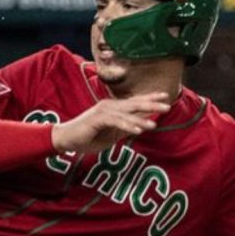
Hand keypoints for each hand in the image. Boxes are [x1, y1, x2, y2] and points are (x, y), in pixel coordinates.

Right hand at [51, 92, 169, 153]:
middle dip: (151, 104)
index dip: (150, 98)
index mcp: (115, 108)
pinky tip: (138, 131)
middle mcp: (110, 106)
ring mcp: (103, 111)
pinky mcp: (97, 119)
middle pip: (134, 104)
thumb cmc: (89, 136)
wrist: (66, 139)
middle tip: (168, 105)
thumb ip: (125, 128)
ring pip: (126, 114)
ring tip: (154, 124)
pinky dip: (127, 126)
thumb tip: (141, 126)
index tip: (166, 96)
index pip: (136, 102)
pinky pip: (115, 122)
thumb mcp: (112, 134)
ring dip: (141, 119)